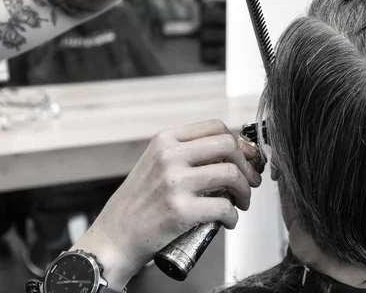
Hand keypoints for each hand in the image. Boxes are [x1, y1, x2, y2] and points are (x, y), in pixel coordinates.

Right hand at [71, 119, 261, 289]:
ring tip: (242, 202)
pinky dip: (233, 217)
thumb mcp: (156, 164)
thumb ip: (188, 154)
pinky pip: (224, 207)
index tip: (247, 157)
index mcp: (164, 140)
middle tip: (251, 181)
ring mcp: (174, 182)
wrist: (113, 238)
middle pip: (228, 145)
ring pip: (231, 175)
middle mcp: (169, 156)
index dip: (238, 142)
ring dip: (245, 191)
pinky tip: (228, 221)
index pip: (215, 126)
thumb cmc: (140, 203)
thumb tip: (235, 152)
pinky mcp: (180, 210)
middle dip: (247, 164)